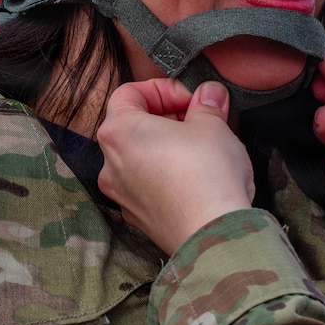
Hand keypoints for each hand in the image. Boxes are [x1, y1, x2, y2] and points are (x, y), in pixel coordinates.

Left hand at [96, 79, 254, 253]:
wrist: (213, 235)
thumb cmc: (208, 176)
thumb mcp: (214, 125)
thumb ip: (207, 104)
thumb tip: (210, 94)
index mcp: (120, 131)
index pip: (129, 92)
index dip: (164, 89)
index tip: (191, 99)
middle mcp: (110, 163)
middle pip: (133, 126)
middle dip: (168, 118)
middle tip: (201, 121)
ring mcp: (121, 194)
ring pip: (140, 157)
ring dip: (167, 147)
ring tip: (202, 150)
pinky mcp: (138, 216)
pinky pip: (147, 185)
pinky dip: (167, 175)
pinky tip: (196, 179)